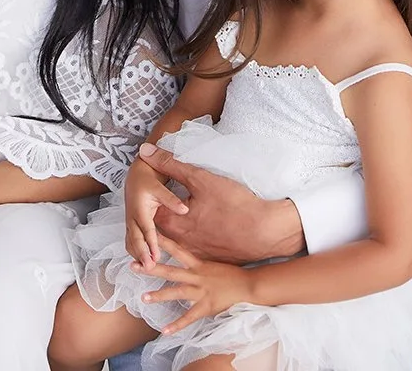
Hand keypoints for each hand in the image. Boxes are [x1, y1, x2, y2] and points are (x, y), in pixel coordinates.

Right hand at [125, 146, 188, 268]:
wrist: (135, 174)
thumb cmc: (147, 180)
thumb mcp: (159, 187)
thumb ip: (171, 200)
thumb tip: (185, 209)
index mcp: (140, 208)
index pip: (146, 229)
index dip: (151, 244)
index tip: (156, 256)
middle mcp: (132, 216)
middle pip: (135, 239)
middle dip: (141, 254)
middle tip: (149, 267)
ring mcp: (130, 221)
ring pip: (130, 241)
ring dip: (137, 254)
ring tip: (146, 267)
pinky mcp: (132, 223)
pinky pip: (131, 239)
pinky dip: (135, 250)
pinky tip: (142, 258)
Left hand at [139, 236, 254, 334]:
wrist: (248, 286)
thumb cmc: (230, 275)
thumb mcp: (211, 264)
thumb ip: (196, 263)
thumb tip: (182, 257)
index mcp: (198, 265)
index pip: (177, 250)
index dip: (162, 243)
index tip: (148, 236)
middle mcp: (197, 276)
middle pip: (170, 271)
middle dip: (151, 268)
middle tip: (133, 265)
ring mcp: (201, 292)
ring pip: (176, 292)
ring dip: (159, 295)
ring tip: (143, 298)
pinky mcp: (206, 307)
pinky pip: (189, 317)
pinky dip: (177, 325)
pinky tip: (164, 330)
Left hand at [142, 145, 302, 264]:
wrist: (267, 231)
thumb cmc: (234, 204)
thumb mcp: (199, 178)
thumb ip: (170, 164)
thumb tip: (145, 153)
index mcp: (172, 224)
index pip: (148, 213)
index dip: (147, 200)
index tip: (149, 190)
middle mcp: (181, 243)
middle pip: (161, 229)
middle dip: (159, 215)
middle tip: (162, 202)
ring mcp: (197, 254)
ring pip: (178, 241)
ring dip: (176, 229)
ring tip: (182, 215)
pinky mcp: (213, 259)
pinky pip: (196, 250)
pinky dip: (194, 239)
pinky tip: (203, 229)